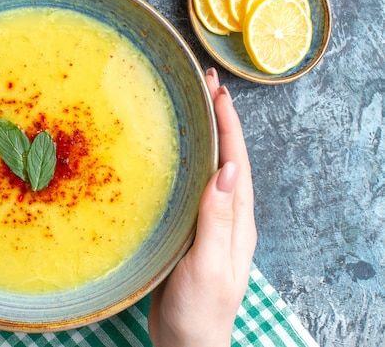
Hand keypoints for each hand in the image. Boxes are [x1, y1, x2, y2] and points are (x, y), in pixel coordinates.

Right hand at [148, 68, 256, 346]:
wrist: (188, 342)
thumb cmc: (201, 310)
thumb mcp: (209, 265)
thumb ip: (217, 220)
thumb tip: (226, 170)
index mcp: (237, 220)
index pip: (236, 162)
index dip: (229, 125)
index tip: (218, 92)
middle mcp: (226, 216)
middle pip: (226, 159)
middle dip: (219, 121)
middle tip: (204, 86)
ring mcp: (208, 223)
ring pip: (208, 171)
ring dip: (204, 138)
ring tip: (189, 109)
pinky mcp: (189, 231)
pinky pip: (190, 189)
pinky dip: (185, 164)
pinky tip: (170, 156)